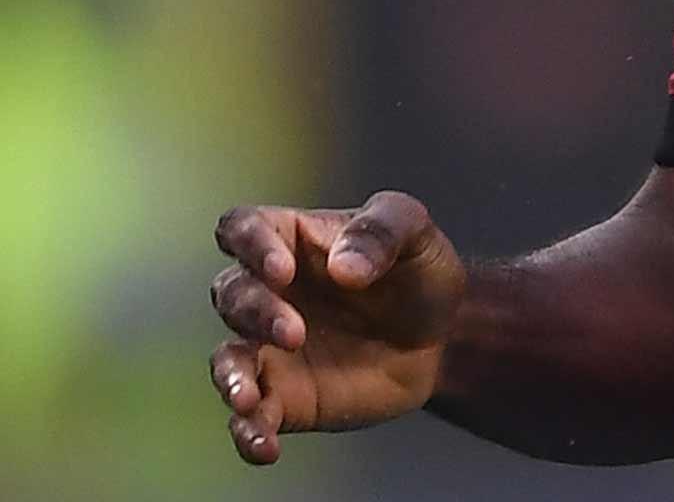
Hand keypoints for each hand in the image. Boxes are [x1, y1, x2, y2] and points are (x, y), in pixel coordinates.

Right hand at [209, 192, 467, 464]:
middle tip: (296, 333)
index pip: (241, 228)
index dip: (250, 244)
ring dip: (231, 378)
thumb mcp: (415, 231)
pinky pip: (250, 418)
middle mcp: (268, 293)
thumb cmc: (419, 271)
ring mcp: (270, 348)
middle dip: (256, 313)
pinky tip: (265, 446)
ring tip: (248, 398)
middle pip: (232, 294)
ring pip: (227, 359)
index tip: (282, 269)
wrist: (444, 335)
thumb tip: (343, 269)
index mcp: (290, 241)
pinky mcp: (282, 396)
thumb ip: (381, 232)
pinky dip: (248, 433)